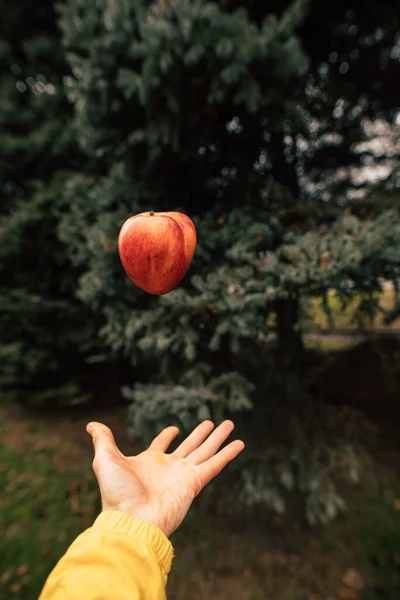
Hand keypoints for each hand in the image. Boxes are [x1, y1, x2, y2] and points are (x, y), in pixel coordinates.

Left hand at [86, 420, 243, 536]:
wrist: (131, 519)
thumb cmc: (117, 493)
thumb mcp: (105, 459)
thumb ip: (103, 440)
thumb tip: (91, 424)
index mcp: (149, 462)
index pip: (161, 445)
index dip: (167, 436)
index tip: (175, 428)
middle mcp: (168, 468)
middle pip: (190, 446)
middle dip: (201, 434)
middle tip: (212, 421)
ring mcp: (183, 475)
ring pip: (205, 451)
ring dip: (218, 438)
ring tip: (230, 423)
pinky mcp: (194, 483)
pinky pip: (214, 465)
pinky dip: (228, 454)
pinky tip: (239, 443)